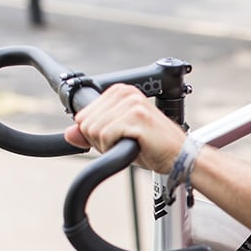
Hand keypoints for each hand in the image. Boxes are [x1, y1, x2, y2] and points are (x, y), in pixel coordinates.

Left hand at [63, 84, 186, 173]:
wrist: (180, 157)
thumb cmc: (153, 148)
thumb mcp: (117, 138)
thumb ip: (92, 134)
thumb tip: (70, 134)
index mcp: (120, 93)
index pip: (83, 115)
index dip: (96, 135)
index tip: (118, 138)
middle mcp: (126, 93)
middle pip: (86, 123)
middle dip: (101, 141)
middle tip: (126, 143)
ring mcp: (132, 103)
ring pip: (94, 131)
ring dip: (110, 145)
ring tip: (132, 145)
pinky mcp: (136, 116)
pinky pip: (106, 136)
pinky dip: (117, 147)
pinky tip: (136, 146)